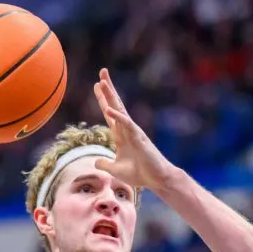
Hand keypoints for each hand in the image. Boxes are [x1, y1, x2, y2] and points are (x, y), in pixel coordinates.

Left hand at [92, 68, 175, 190]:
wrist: (157, 179)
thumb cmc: (140, 173)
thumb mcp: (116, 170)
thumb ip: (105, 164)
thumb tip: (95, 162)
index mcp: (121, 135)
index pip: (110, 114)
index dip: (103, 99)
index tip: (97, 85)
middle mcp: (127, 130)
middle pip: (115, 105)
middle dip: (108, 89)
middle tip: (102, 72)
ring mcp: (133, 132)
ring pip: (120, 110)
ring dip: (110, 96)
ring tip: (102, 82)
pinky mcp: (138, 138)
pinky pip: (126, 124)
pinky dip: (116, 116)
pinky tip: (108, 108)